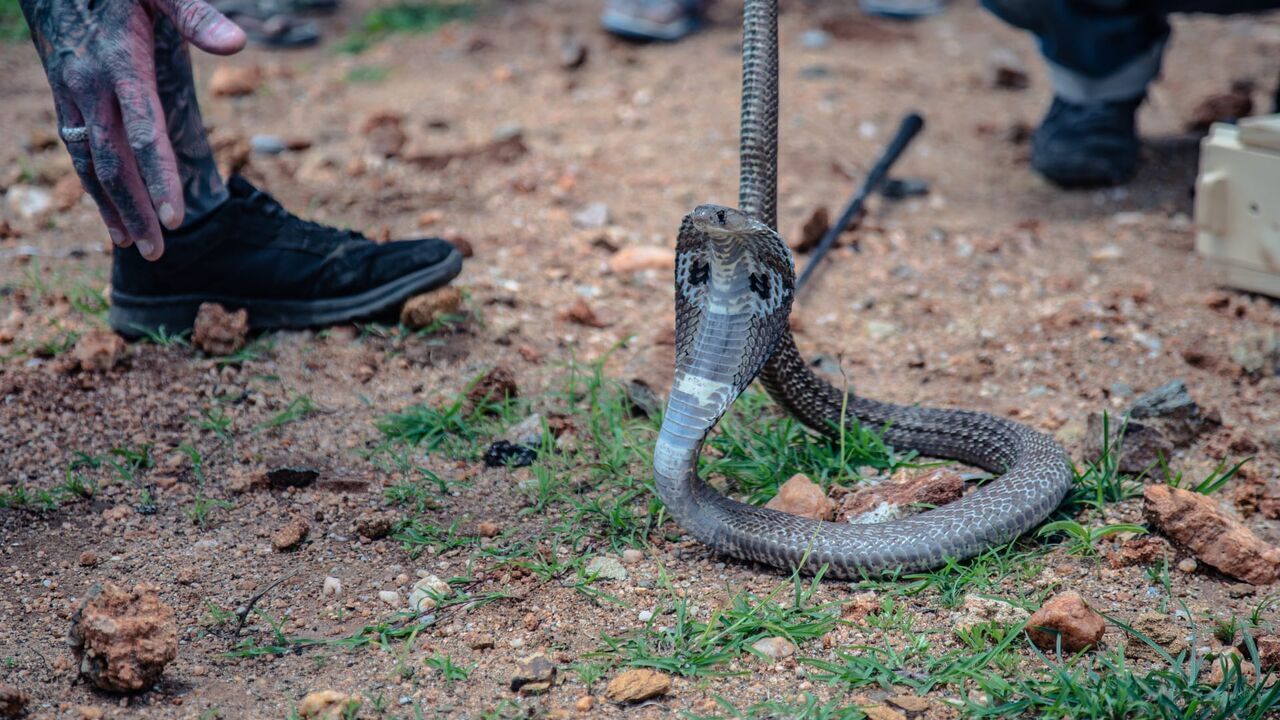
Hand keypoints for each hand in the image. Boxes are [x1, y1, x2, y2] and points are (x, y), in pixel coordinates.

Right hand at [20, 0, 245, 258]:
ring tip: (133, 245)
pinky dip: (92, 184)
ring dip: (111, 206)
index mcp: (120, 64)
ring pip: (89, 161)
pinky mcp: (63, 96)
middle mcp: (91, 86)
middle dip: (136, 209)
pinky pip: (77, 148)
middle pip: (113, 161)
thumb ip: (196, 16)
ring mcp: (72, 94)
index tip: (176, 219)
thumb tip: (237, 44)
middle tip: (160, 252)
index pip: (144, 132)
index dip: (159, 177)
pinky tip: (109, 211)